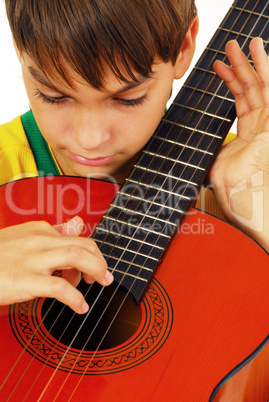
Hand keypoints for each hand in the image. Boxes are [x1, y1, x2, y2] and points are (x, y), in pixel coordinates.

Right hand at [0, 216, 112, 312]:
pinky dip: (76, 298)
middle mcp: (39, 240)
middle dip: (100, 260)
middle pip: (83, 244)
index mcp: (40, 230)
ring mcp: (32, 259)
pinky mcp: (25, 280)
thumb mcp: (23, 238)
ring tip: (100, 285)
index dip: (90, 253)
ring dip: (96, 271)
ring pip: (76, 257)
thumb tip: (76, 226)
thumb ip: (50, 234)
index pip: (77, 237)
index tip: (92, 268)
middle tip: (105, 277)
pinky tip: (80, 306)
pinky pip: (60, 287)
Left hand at [211, 38, 268, 249]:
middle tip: (230, 49)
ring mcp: (267, 128)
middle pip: (251, 91)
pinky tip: (260, 54)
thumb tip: (193, 146)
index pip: (241, 103)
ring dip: (252, 63)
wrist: (248, 208)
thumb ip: (210, 151)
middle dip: (240, 67)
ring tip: (243, 44)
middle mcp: (260, 130)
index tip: (219, 68)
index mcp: (247, 138)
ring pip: (261, 88)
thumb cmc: (234, 195)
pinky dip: (266, 72)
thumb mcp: (214, 166)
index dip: (231, 83)